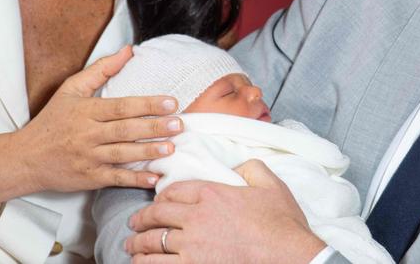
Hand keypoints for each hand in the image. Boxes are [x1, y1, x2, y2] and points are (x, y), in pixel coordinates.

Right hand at [4, 46, 183, 197]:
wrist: (25, 158)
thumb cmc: (52, 121)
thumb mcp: (71, 89)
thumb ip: (101, 69)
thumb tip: (129, 50)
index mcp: (86, 112)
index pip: (122, 107)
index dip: (148, 105)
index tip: (172, 102)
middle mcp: (88, 134)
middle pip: (125, 130)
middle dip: (154, 127)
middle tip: (179, 124)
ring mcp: (88, 158)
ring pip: (122, 154)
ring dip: (148, 152)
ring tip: (171, 148)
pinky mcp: (88, 178)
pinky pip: (114, 178)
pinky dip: (134, 179)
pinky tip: (153, 178)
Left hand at [126, 159, 325, 263]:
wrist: (288, 255)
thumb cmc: (282, 223)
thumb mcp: (271, 184)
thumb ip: (251, 167)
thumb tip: (238, 166)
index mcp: (212, 193)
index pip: (175, 190)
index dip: (162, 195)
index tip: (157, 200)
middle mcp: (197, 217)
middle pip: (157, 215)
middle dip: (141, 219)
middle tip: (134, 223)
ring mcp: (192, 246)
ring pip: (152, 243)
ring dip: (138, 244)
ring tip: (131, 246)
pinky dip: (146, 263)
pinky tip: (141, 263)